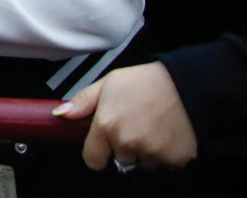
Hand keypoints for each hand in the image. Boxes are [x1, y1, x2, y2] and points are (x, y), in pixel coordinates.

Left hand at [55, 62, 198, 171]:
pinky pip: (165, 165)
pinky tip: (167, 133)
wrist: (185, 83)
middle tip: (135, 124)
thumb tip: (61, 114)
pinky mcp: (175, 158)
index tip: (104, 144)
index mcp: (107, 126)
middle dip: (125, 147)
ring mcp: (152, 153)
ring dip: (146, 151)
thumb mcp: (107, 83)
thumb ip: (83, 101)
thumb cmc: (145, 82)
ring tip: (152, 126)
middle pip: (120, 160)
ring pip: (143, 163)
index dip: (97, 153)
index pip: (92, 160)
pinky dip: (167, 154)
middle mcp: (128, 142)